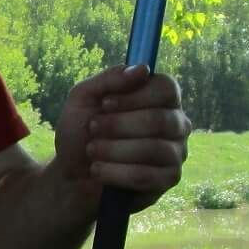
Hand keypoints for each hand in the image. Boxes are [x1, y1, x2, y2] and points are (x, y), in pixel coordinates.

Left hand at [52, 64, 190, 212]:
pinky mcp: (168, 179)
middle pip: (160, 119)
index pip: (166, 88)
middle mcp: (175, 122)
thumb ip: (110, 79)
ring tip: (92, 151)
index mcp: (159, 98)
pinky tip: (98, 170)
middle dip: (118, 125)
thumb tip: (143, 69)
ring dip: (113, 150)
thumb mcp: (83, 98)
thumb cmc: (81, 131)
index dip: (134, 96)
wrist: (72, 174)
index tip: (105, 103)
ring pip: (154, 149)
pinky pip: (148, 176)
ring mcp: (176, 151)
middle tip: (92, 129)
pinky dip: (116, 173)